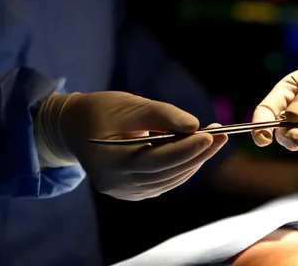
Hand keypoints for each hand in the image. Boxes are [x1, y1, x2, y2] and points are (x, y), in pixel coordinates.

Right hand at [34, 91, 227, 200]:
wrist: (76, 127)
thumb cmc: (102, 111)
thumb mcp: (130, 105)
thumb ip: (162, 115)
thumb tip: (194, 126)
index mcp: (108, 161)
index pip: (155, 160)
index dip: (185, 149)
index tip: (210, 135)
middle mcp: (114, 183)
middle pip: (166, 172)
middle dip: (197, 154)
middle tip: (221, 135)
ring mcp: (123, 191)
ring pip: (169, 180)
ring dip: (194, 161)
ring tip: (213, 140)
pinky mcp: (132, 191)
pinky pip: (165, 183)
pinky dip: (183, 168)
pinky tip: (197, 152)